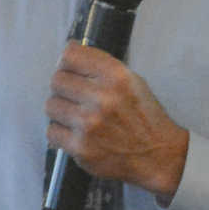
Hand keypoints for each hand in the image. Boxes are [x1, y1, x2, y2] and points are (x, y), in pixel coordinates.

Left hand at [45, 40, 188, 201]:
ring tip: (75, 116)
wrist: (157, 155)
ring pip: (51, 105)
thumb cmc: (143, 117)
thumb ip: (102, 68)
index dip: (66, 62)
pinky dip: (60, 133)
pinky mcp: (81, 147)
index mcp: (117, 76)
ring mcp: (90, 123)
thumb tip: (69, 54)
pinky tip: (75, 134)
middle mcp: (103, 97)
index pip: (70, 55)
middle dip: (63, 87)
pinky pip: (52, 131)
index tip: (69, 69)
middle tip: (73, 96)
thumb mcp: (133, 81)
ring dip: (60, 110)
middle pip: (57, 80)